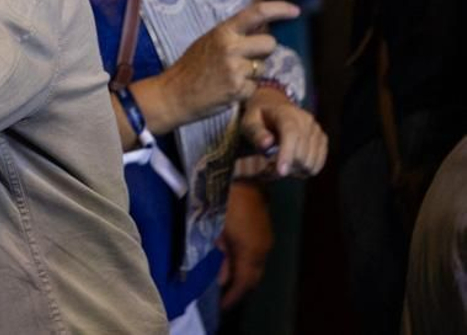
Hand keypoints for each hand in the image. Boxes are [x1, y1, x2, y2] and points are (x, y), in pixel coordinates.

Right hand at [152, 1, 297, 123]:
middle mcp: (230, 47)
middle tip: (246, 59)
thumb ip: (234, 35)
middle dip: (263, 52)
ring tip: (230, 76)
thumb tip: (262, 29)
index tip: (295, 11)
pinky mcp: (238, 90)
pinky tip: (228, 89)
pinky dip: (246, 89)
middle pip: (269, 43)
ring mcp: (235, 69)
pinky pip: (256, 86)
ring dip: (253, 73)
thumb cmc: (192, 67)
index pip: (256, 13)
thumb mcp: (209, 42)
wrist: (174, 94)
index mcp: (222, 32)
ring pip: (264, 67)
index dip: (279, 9)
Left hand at [218, 181, 272, 308]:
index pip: (245, 282)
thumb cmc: (220, 201)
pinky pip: (256, 252)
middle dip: (239, 287)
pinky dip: (246, 261)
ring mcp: (265, 236)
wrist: (238, 172)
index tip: (221, 305)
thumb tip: (220, 279)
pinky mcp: (264, 227)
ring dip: (243, 273)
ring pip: (256, 264)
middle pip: (253, 275)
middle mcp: (263, 247)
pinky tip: (233, 261)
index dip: (233, 296)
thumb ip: (217, 257)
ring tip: (226, 280)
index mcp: (251, 251)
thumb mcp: (213, 231)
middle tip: (223, 295)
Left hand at [238, 86, 326, 178]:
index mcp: (286, 113)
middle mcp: (306, 120)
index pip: (291, 134)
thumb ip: (255, 132)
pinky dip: (304, 169)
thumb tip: (267, 144)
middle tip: (269, 167)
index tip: (281, 172)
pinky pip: (318, 163)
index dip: (287, 154)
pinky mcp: (322, 139)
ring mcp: (316, 130)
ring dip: (295, 170)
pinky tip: (291, 164)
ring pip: (311, 162)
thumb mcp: (249, 121)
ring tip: (279, 164)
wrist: (273, 105)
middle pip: (303, 153)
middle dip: (287, 165)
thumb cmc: (258, 116)